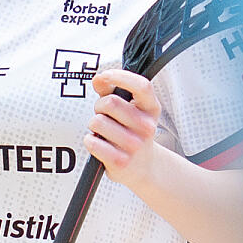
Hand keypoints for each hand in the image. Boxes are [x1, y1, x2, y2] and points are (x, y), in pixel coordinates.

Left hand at [89, 68, 164, 187]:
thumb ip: (112, 91)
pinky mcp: (121, 162)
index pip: (141, 86)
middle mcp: (147, 127)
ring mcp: (134, 145)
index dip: (120, 76)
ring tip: (102, 131)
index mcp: (151, 109)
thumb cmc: (132, 132)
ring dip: (93, 125)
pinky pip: (93, 142)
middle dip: (99, 106)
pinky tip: (99, 144)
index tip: (104, 76)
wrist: (143, 166)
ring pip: (97, 122)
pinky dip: (90, 141)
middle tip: (103, 115)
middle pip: (110, 102)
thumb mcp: (129, 109)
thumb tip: (99, 79)